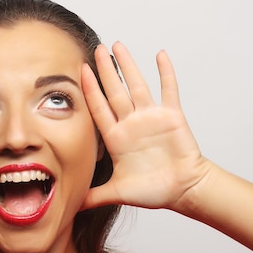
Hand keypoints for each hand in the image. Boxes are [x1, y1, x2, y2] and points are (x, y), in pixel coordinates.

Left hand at [81, 43, 210, 210]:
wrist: (183, 190)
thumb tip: (69, 207)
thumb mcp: (117, 193)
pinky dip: (165, 72)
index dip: (89, 91)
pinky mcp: (172, 116)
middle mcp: (131, 123)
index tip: (79, 71)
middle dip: (104, 71)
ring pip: (137, 85)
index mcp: (117, 138)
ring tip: (117, 45)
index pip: (99, 109)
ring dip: (128, 66)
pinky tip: (159, 54)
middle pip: (114, 91)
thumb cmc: (154, 191)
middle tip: (95, 49)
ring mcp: (151, 117)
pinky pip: (168, 90)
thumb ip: (94, 196)